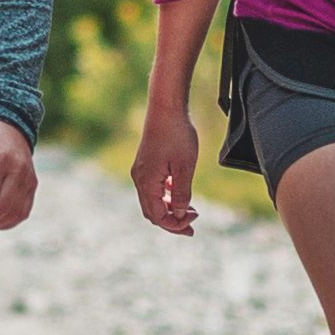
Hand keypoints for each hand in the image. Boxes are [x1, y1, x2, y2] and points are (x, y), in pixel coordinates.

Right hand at [131, 100, 199, 233]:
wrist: (166, 109)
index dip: (176, 224)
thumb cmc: (177, 136)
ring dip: (170, 209)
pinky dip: (166, 196)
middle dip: (172, 221)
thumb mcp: (184, 168)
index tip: (194, 221)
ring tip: (191, 211)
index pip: (158, 217)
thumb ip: (181, 194)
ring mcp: (141, 172)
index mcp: (147, 183)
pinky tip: (181, 193)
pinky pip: (153, 189)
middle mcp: (139, 180)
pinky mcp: (145, 165)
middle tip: (192, 225)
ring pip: (152, 201)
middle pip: (152, 212)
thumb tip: (179, 214)